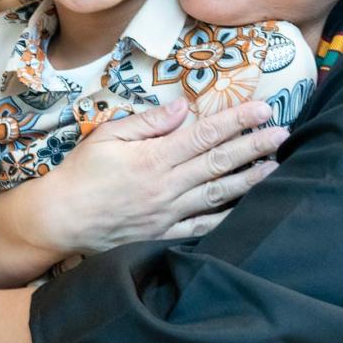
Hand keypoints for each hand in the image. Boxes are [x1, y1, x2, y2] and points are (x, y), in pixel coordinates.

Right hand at [46, 98, 285, 253]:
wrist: (60, 219)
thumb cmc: (80, 173)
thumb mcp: (107, 136)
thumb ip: (147, 122)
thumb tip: (183, 108)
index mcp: (154, 158)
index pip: (204, 135)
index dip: (236, 121)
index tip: (263, 109)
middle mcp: (167, 187)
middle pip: (219, 162)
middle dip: (254, 146)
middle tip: (282, 133)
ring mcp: (168, 214)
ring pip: (218, 194)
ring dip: (250, 179)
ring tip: (276, 166)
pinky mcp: (164, 234)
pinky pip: (203, 227)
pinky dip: (228, 218)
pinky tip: (247, 208)